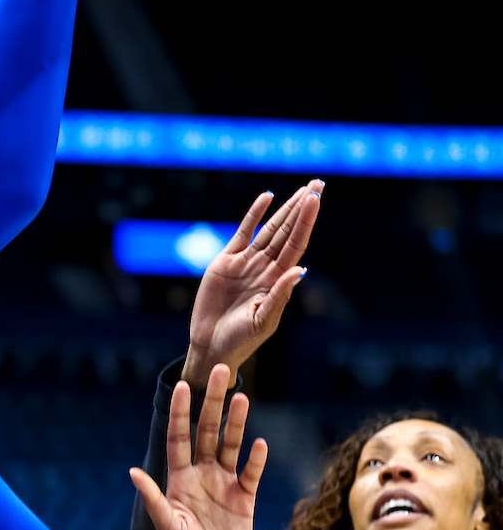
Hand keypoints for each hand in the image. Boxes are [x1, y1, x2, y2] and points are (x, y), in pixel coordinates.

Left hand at [130, 365, 265, 529]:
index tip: (182, 384)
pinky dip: (255, 459)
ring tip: (242, 397)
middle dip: (213, 402)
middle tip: (222, 371)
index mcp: (179, 479)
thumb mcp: (166, 526)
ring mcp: (224, 485)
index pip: (179, 437)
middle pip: (207, 431)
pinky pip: (250, 473)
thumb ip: (153, 499)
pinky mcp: (244, 500)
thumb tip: (132, 472)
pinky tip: (259, 442)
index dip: (180, 412)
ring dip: (236, 422)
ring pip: (230, 445)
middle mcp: (201, 475)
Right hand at [182, 180, 323, 390]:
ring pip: (270, 229)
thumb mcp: (264, 320)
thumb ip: (280, 294)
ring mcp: (247, 262)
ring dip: (285, 209)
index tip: (316, 198)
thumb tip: (300, 269)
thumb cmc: (241, 339)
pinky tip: (266, 198)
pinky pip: (244, 232)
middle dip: (302, 208)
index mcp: (279, 279)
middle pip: (288, 231)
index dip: (306, 220)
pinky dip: (254, 215)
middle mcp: (266, 267)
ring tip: (302, 190)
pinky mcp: (226, 261)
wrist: (212, 344)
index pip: (297, 243)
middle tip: (318, 185)